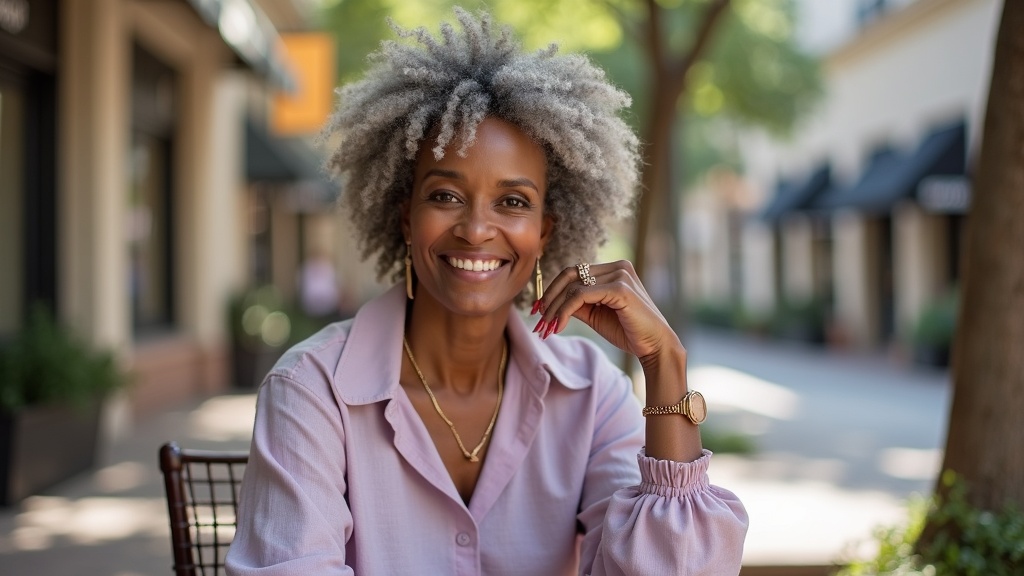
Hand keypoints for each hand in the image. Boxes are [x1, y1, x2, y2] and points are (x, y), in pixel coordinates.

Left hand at [531, 260, 681, 361]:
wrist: (655, 346)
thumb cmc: (628, 331)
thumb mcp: (596, 314)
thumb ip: (577, 304)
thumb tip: (549, 304)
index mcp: (614, 269)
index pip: (574, 272)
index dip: (552, 290)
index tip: (538, 310)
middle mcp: (618, 267)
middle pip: (570, 275)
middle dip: (549, 298)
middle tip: (538, 320)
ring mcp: (620, 275)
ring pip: (573, 287)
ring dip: (554, 308)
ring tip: (546, 328)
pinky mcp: (620, 289)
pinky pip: (580, 296)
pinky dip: (565, 311)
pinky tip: (559, 326)